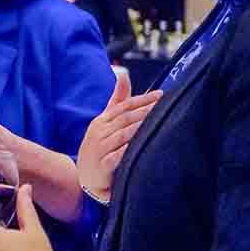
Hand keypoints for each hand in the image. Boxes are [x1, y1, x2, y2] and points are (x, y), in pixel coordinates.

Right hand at [78, 71, 161, 202]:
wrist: (85, 177)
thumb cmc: (100, 146)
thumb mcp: (105, 122)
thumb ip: (117, 100)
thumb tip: (123, 74)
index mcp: (101, 120)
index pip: (124, 106)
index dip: (142, 100)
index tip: (161, 95)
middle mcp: (99, 132)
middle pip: (125, 119)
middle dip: (145, 111)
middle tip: (164, 106)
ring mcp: (99, 149)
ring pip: (123, 135)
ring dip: (140, 128)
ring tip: (158, 123)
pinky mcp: (102, 166)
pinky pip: (116, 156)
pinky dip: (127, 150)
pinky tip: (141, 145)